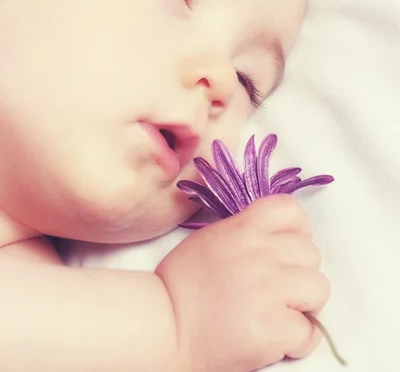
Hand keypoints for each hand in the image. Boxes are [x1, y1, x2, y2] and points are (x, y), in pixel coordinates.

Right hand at [156, 194, 329, 371]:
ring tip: (280, 313)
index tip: (288, 249)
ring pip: (319, 288)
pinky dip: (298, 340)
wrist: (163, 327)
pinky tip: (277, 339)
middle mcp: (260, 253)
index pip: (291, 210)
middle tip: (279, 289)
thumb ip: (243, 231)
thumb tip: (275, 239)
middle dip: (299, 272)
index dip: (298, 230)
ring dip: (304, 304)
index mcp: (243, 228)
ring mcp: (268, 289)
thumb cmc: (181, 286)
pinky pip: (310, 332)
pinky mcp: (271, 328)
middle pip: (311, 252)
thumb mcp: (209, 239)